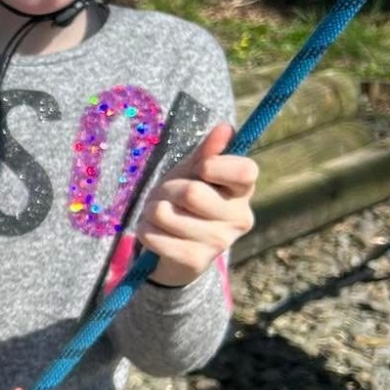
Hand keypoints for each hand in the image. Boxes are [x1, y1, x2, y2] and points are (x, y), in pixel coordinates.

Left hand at [137, 122, 257, 284]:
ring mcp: (219, 242)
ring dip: (151, 210)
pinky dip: (145, 229)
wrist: (173, 248)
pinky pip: (153, 235)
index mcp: (243, 191)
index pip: (245, 171)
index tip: (201, 169)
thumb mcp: (192, 173)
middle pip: (191, 193)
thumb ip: (207, 151)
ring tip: (159, 214)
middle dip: (166, 189)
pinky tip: (155, 233)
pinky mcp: (195, 261)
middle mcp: (239, 218)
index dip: (215, 165)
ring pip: (165, 214)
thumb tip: (225, 128)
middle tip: (166, 195)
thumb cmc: (185, 201)